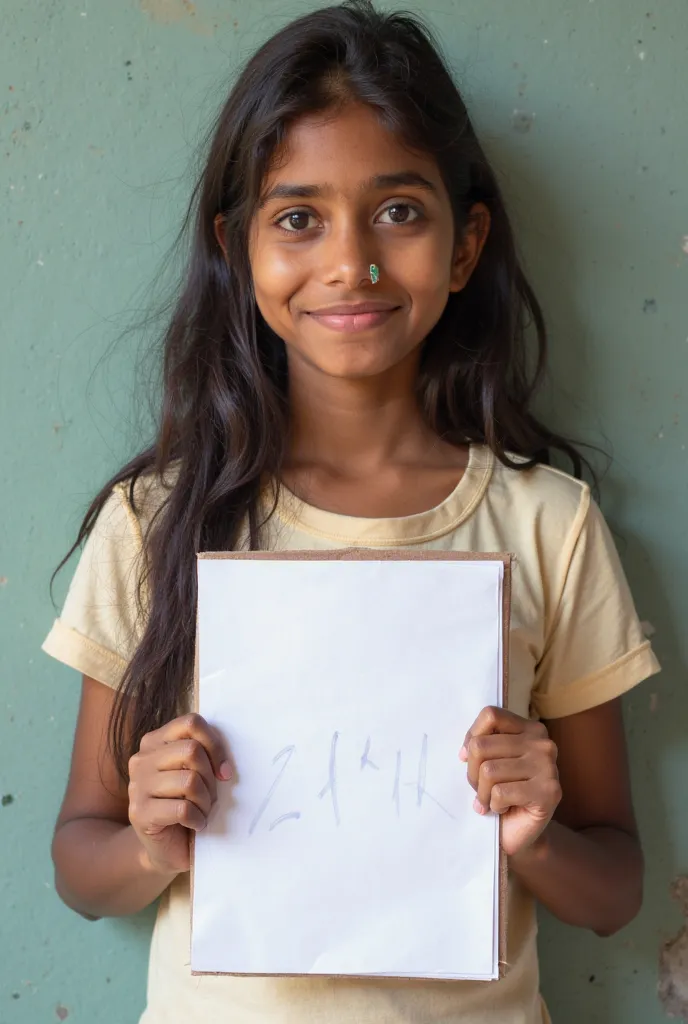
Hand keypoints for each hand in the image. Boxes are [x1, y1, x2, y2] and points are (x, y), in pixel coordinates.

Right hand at [128, 713, 230, 873]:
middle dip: (210, 778)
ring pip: (189, 781)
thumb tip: (225, 763)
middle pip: (192, 750)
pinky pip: (183, 808)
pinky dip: (198, 818)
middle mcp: (141, 759)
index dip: (215, 744)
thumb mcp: (196, 771)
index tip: (224, 770)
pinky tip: (195, 824)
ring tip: (202, 811)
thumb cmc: (187, 803)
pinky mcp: (139, 813)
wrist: (167, 848)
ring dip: (205, 801)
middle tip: (210, 796)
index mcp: (155, 741)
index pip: (191, 723)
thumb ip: (204, 753)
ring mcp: (137, 786)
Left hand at [459, 707, 560, 856]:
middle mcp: (543, 744)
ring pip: (488, 770)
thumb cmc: (500, 792)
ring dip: (481, 792)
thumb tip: (465, 751)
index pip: (491, 715)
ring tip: (490, 799)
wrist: (517, 832)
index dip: (472, 736)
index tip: (469, 757)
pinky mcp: (549, 793)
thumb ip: (481, 743)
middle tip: (480, 788)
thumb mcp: (489, 759)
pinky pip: (500, 792)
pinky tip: (503, 809)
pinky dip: (494, 804)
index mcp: (530, 729)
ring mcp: (549, 768)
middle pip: (482, 745)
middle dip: (472, 772)